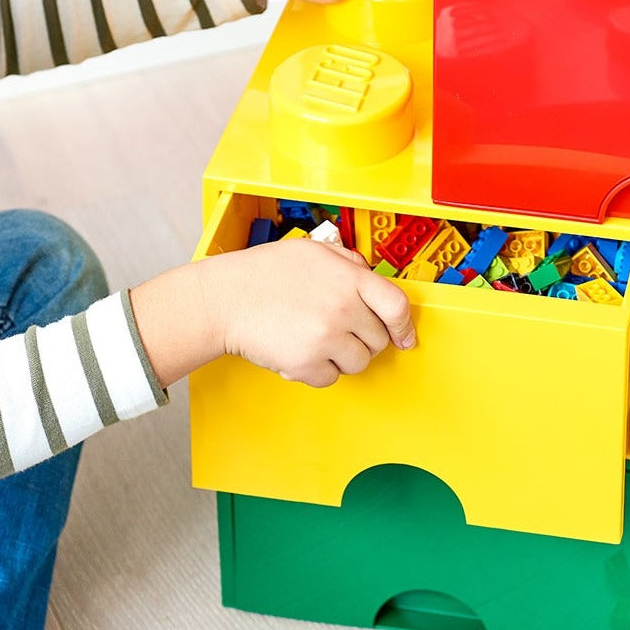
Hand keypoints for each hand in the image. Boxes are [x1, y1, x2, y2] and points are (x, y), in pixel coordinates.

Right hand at [129, 236, 415, 389]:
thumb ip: (348, 262)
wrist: (224, 299)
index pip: (397, 306)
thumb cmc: (264, 273)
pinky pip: (331, 379)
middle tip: (336, 328)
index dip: (404, 326)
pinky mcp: (306, 364)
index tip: (404, 336)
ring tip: (314, 337)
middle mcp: (342, 308)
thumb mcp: (312, 251)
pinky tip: (298, 349)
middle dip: (362, 337)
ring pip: (358, 363)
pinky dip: (317, 371)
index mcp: (349, 278)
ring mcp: (325, 338)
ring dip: (341, 356)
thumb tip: (371, 278)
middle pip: (378, 340)